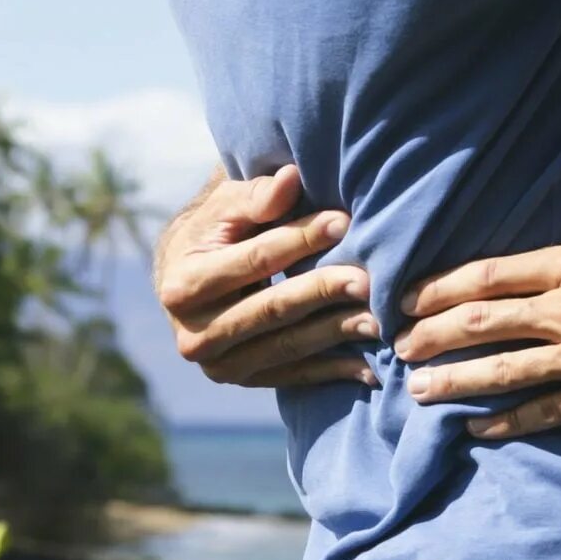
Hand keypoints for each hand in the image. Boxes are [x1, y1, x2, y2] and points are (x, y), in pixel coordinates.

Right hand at [155, 165, 378, 388]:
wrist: (183, 280)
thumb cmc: (213, 231)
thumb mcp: (225, 206)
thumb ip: (257, 196)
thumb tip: (291, 178)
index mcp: (182, 286)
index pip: (254, 261)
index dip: (299, 240)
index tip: (343, 221)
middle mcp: (192, 334)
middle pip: (271, 309)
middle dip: (323, 291)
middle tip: (367, 279)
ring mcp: (216, 365)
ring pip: (286, 347)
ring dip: (335, 333)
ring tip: (378, 318)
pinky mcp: (239, 381)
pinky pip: (292, 377)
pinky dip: (332, 371)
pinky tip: (368, 366)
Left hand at [391, 167, 560, 435]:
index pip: (489, 274)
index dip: (442, 287)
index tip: (409, 297)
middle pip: (480, 321)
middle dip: (431, 335)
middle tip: (396, 345)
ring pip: (500, 370)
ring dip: (453, 381)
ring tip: (417, 390)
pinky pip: (543, 412)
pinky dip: (506, 423)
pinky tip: (477, 431)